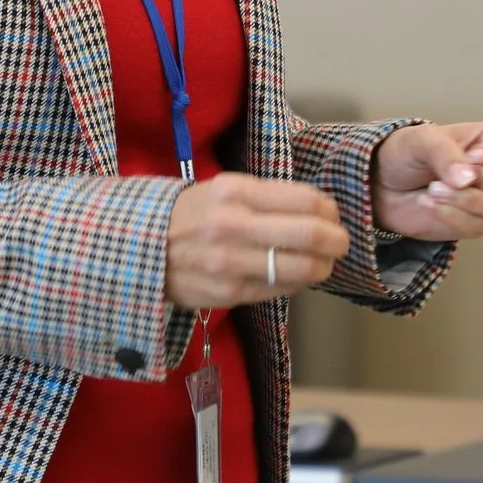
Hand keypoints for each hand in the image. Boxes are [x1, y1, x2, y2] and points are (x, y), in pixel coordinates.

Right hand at [166, 174, 349, 310]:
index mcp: (236, 193)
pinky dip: (297, 282)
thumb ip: (268, 196)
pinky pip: (281, 289)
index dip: (329, 209)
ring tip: (322, 262)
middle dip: (337, 240)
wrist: (143, 249)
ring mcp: (233, 263)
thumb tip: (318, 209)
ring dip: (323, 266)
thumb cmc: (191, 214)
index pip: (305, 199)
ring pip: (302, 268)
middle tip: (339, 242)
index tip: (331, 214)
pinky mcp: (231, 293)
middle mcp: (235, 226)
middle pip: (310, 235)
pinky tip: (294, 274)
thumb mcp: (223, 189)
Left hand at [372, 121, 482, 242]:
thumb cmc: (405, 152)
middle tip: (461, 176)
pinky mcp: (475, 222)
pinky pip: (481, 226)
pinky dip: (453, 216)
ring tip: (434, 189)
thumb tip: (469, 178)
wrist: (380, 184)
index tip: (474, 156)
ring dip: (471, 200)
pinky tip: (429, 203)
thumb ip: (445, 152)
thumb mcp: (421, 140)